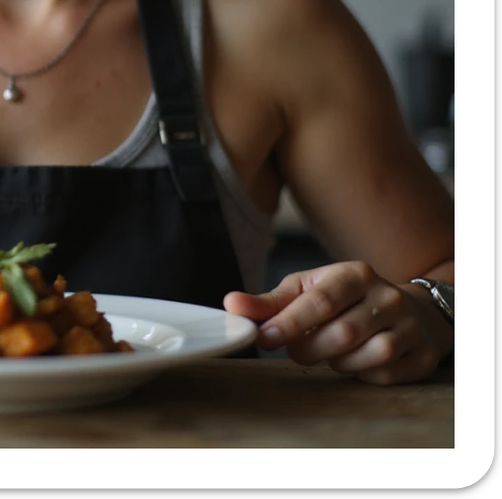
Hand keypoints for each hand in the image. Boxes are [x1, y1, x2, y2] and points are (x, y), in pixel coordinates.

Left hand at [223, 261, 452, 384]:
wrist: (409, 309)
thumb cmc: (345, 298)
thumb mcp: (307, 289)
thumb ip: (271, 301)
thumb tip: (231, 305)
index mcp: (355, 274)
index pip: (320, 300)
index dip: (290, 322)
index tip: (264, 337)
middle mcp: (386, 297)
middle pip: (340, 333)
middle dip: (308, 348)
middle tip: (293, 349)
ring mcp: (408, 327)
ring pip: (363, 357)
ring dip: (334, 362)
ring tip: (326, 351)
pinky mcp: (419, 356)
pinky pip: (382, 375)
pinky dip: (359, 374)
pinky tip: (353, 361)